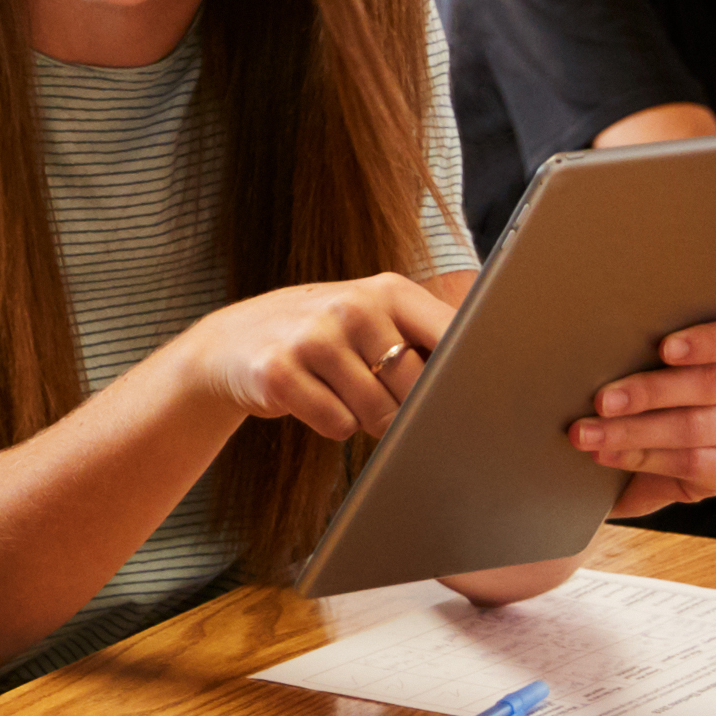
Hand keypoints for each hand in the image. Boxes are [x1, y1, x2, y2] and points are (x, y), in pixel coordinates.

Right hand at [179, 270, 464, 441]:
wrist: (232, 343)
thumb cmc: (322, 336)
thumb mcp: (372, 318)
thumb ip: (424, 339)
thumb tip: (483, 382)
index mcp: (387, 290)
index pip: (452, 336)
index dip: (466, 374)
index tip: (475, 399)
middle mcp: (350, 306)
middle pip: (417, 388)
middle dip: (407, 409)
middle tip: (380, 396)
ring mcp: (311, 337)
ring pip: (377, 413)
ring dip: (366, 418)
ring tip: (339, 391)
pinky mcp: (278, 373)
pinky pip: (337, 425)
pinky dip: (332, 424)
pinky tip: (312, 398)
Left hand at [573, 313, 715, 515]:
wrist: (622, 466)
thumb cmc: (621, 401)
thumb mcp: (623, 371)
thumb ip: (624, 354)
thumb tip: (585, 339)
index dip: (710, 340)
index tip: (664, 348)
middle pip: (712, 383)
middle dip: (649, 391)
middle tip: (601, 401)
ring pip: (693, 426)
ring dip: (632, 430)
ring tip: (586, 434)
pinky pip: (691, 462)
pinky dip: (642, 457)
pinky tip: (605, 455)